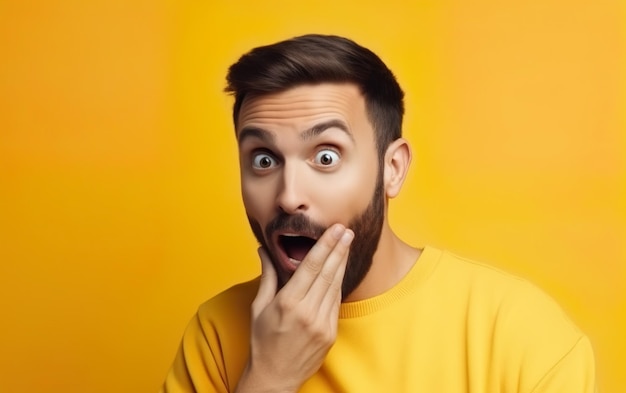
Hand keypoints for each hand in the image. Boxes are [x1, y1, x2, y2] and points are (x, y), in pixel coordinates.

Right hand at [235, 224, 353, 392]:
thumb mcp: (259, 307)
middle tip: (347, 230)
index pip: (311, 266)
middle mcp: (308, 312)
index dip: (326, 245)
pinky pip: (336, 302)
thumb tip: (264, 250)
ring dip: (342, 263)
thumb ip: (267, 276)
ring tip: (347, 245)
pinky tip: (340, 270)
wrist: (274, 377)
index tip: (336, 230)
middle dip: (339, 249)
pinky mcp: (330, 333)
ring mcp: (322, 324)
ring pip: (335, 286)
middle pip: (328, 272)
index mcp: (288, 302)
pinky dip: (338, 284)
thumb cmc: (262, 342)